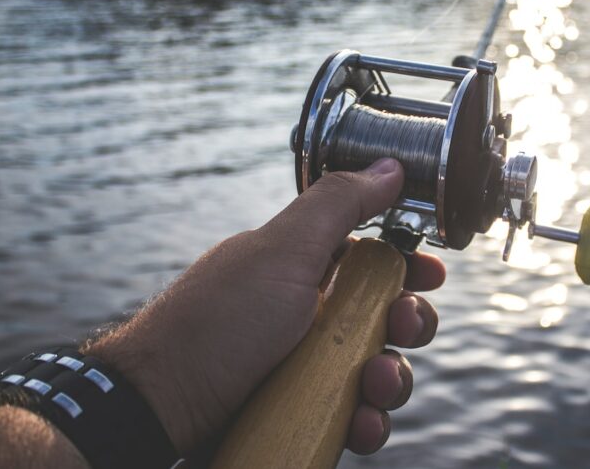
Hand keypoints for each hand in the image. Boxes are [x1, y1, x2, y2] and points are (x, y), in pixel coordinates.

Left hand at [87, 158, 444, 456]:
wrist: (158, 407)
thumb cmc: (216, 323)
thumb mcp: (283, 251)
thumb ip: (339, 205)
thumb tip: (389, 165)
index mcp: (304, 267)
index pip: (372, 259)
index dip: (408, 265)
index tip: (431, 275)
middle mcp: (308, 315)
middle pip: (385, 317)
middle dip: (408, 324)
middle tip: (403, 328)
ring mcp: (304, 366)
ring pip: (377, 371)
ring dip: (392, 379)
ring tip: (373, 387)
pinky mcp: (301, 413)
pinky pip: (352, 416)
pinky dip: (364, 422)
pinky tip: (357, 424)